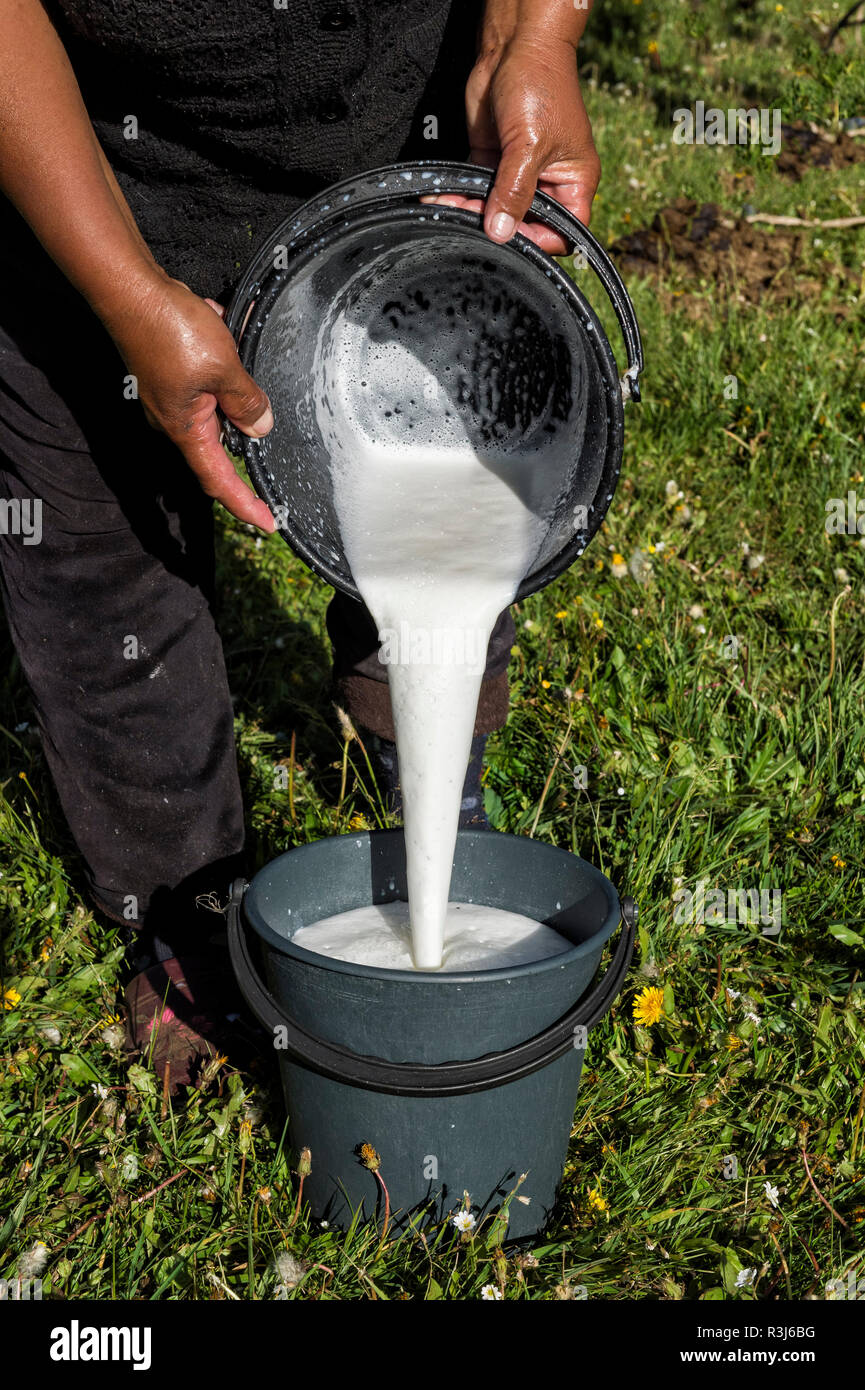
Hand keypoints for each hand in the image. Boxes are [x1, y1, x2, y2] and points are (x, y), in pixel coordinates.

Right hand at [100, 274, 275, 531]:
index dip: (245, 506)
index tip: (269, 523)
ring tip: (236, 347)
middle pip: (220, 443)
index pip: (220, 481)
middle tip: (263, 413)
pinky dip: (222, 359)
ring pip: (216, 402)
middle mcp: (174, 420)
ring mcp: (169, 396)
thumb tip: (261, 426)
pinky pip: (205, 375)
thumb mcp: (224, 368)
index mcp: (186, 429)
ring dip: (233, 379)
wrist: (130, 288)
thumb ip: (247, 401)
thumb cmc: (168, 328)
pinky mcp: (169, 372)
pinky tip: (226, 332)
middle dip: (244, 425)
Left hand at [428, 33, 599, 253]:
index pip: (562, 231)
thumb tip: (502, 232)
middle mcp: (548, 181)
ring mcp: (518, 172)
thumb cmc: (540, 84)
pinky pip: (475, 189)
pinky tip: (441, 197)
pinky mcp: (491, 160)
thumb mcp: (530, 145)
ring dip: (471, 212)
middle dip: (498, 227)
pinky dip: (458, 195)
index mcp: (573, 182)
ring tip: (450, 208)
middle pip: (524, 224)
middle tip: (473, 223)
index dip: (539, 241)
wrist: (512, 44)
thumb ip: (514, 191)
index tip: (511, 239)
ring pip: (495, 210)